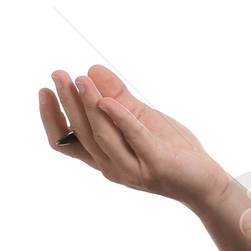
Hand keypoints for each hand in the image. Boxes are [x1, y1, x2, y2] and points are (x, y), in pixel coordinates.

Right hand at [39, 65, 227, 206]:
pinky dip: (120, 119)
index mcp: (103, 157)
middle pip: (81, 134)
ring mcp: (132, 169)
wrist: (205, 181)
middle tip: (58, 75)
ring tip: (81, 79)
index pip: (66, 142)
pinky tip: (108, 101)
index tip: (44, 90)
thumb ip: (118, 98)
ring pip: (102, 136)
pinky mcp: (155, 165)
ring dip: (89, 106)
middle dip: (67, 103)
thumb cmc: (172, 150)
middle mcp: (112, 167)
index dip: (51, 118)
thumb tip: (92, 70)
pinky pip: (134, 138)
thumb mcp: (140, 119)